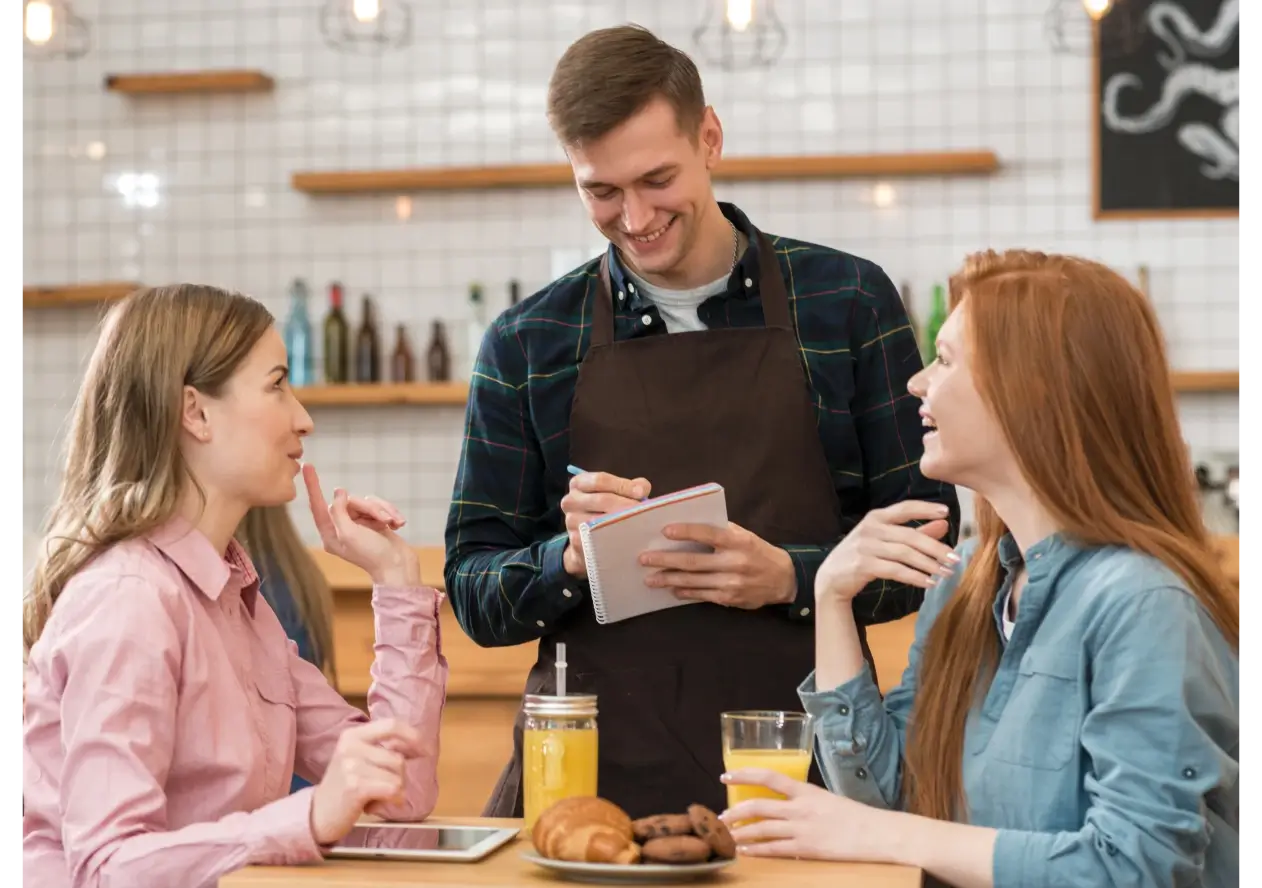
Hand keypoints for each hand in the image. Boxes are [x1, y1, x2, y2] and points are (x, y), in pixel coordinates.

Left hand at [303, 464, 418, 586]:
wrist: (398, 567)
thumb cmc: (372, 555)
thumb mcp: (349, 533)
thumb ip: (339, 511)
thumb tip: (338, 492)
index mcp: (330, 533)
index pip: (317, 505)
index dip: (312, 485)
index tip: (307, 466)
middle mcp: (342, 528)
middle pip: (351, 502)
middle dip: (371, 508)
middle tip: (384, 520)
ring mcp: (359, 525)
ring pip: (368, 503)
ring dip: (383, 511)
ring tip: (393, 523)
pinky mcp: (375, 523)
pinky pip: (380, 507)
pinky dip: (391, 513)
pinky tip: (398, 524)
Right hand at [309, 720, 425, 844]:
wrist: (318, 814)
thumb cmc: (344, 787)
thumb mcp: (359, 758)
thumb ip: (383, 748)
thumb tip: (417, 744)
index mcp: (353, 734)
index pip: (392, 725)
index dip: (413, 737)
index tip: (424, 751)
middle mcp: (351, 745)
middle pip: (398, 757)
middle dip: (400, 776)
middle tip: (384, 787)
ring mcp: (351, 765)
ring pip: (397, 775)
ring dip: (395, 790)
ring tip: (377, 795)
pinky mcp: (355, 786)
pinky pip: (393, 789)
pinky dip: (393, 800)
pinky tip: (377, 804)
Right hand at [560, 471, 650, 578]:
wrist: (589, 540)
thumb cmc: (606, 510)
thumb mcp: (617, 493)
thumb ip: (631, 487)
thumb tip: (642, 489)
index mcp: (579, 483)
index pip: (600, 480)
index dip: (623, 485)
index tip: (641, 493)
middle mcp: (570, 500)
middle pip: (602, 499)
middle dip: (626, 505)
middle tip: (644, 511)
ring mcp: (571, 522)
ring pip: (599, 520)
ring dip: (622, 522)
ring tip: (639, 524)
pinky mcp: (576, 541)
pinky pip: (597, 538)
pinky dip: (615, 537)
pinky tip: (628, 537)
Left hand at [638, 522, 795, 607]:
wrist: (783, 579)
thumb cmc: (758, 552)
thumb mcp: (745, 535)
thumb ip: (721, 531)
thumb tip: (689, 525)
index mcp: (737, 541)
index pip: (707, 533)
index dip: (685, 532)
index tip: (664, 530)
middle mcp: (734, 562)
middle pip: (693, 561)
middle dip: (665, 560)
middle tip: (644, 559)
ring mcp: (731, 582)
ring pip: (693, 581)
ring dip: (669, 580)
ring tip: (650, 578)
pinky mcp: (729, 598)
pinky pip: (701, 595)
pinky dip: (684, 592)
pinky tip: (671, 590)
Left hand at [719, 768, 890, 860]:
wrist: (874, 833)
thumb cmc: (851, 815)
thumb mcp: (824, 797)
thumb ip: (801, 798)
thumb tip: (779, 800)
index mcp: (805, 790)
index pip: (768, 776)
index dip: (744, 774)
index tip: (726, 776)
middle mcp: (800, 807)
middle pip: (758, 806)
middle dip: (735, 812)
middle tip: (720, 816)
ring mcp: (801, 829)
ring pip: (761, 829)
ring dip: (740, 833)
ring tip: (727, 835)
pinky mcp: (806, 848)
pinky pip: (774, 849)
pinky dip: (756, 850)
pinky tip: (745, 851)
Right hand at [815, 501, 956, 602]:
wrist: (832, 578)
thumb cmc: (863, 556)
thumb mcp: (886, 541)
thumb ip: (915, 532)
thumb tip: (943, 524)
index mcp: (876, 517)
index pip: (904, 508)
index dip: (925, 508)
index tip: (946, 512)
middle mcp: (870, 528)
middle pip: (910, 536)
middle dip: (935, 548)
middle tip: (955, 559)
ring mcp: (865, 546)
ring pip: (905, 554)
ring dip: (929, 565)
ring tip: (946, 573)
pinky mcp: (863, 565)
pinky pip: (896, 570)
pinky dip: (915, 577)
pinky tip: (928, 583)